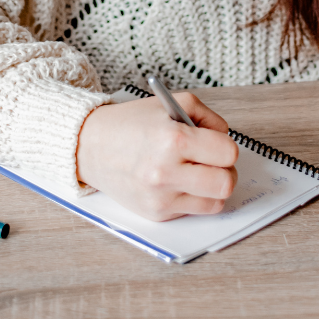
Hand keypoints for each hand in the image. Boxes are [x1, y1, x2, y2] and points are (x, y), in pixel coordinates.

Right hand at [76, 93, 238, 220]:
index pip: (228, 153)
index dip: (227, 148)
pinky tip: (177, 182)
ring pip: (214, 204)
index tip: (218, 146)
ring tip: (199, 175)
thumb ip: (206, 118)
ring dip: (212, 189)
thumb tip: (226, 139)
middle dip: (227, 172)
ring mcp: (160, 197)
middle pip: (225, 184)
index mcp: (174, 139)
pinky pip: (192, 211)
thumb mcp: (171, 104)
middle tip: (215, 164)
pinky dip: (191, 198)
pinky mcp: (155, 214)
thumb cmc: (131, 123)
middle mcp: (167, 172)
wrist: (91, 146)